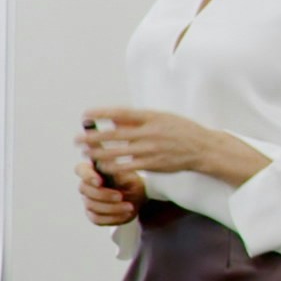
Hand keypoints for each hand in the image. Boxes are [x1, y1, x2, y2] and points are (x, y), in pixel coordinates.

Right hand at [75, 155, 144, 226]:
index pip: (81, 169)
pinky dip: (113, 218)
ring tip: (129, 207)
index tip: (99, 182)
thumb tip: (105, 162)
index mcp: (92, 170)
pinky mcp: (92, 215)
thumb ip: (113, 170)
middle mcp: (86, 185)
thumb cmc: (131, 182)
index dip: (87, 176)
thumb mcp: (127, 174)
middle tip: (120, 196)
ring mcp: (87, 200)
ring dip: (112, 207)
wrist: (138, 198)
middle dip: (103, 195)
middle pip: (85, 189)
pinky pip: (97, 219)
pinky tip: (125, 214)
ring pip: (91, 205)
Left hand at [79, 107, 269, 186]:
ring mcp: (151, 149)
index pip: (121, 113)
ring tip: (85, 153)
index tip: (86, 114)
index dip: (101, 113)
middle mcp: (150, 132)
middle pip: (114, 135)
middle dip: (93, 138)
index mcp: (151, 117)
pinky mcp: (153, 164)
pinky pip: (128, 166)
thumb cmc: (180, 130)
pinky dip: (113, 166)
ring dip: (98, 154)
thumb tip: (113, 121)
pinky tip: (102, 166)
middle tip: (76, 139)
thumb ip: (137, 120)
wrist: (204, 148)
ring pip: (118, 153)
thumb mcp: (161, 118)